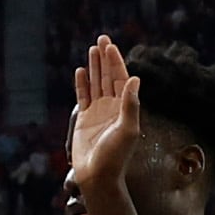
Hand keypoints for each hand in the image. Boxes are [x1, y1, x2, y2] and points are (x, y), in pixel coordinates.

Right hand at [69, 37, 139, 196]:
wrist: (98, 176)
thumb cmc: (116, 156)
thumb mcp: (128, 129)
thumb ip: (131, 104)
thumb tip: (134, 78)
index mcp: (124, 108)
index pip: (120, 78)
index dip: (116, 61)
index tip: (110, 46)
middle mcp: (112, 107)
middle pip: (108, 77)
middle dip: (105, 58)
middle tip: (102, 38)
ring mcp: (98, 112)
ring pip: (96, 83)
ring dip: (94, 67)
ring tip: (92, 49)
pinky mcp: (84, 120)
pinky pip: (83, 96)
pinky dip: (82, 84)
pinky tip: (80, 71)